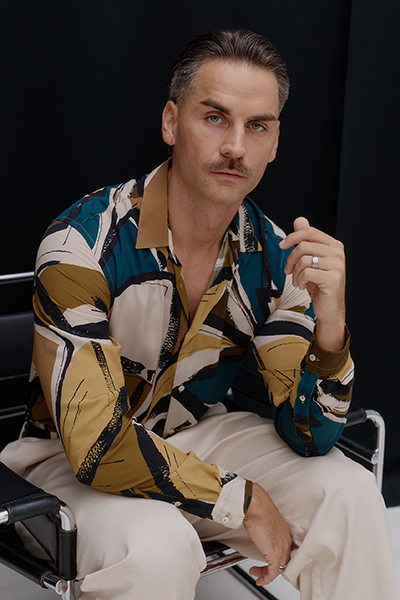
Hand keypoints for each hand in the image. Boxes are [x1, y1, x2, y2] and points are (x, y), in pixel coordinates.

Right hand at [243, 483, 291, 585]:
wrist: (255, 504)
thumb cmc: (257, 506)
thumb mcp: (263, 517)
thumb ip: (263, 525)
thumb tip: (256, 526)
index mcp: (284, 530)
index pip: (285, 549)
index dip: (277, 557)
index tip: (267, 560)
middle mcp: (285, 539)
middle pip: (283, 560)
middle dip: (271, 567)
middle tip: (261, 569)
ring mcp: (282, 547)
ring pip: (279, 567)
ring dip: (266, 573)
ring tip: (257, 574)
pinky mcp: (274, 554)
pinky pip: (273, 572)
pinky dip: (266, 578)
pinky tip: (260, 579)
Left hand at [279, 217, 345, 351]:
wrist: (330, 307)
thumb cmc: (320, 284)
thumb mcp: (311, 260)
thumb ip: (306, 240)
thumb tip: (299, 220)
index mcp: (333, 245)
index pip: (310, 232)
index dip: (293, 236)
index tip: (282, 244)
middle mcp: (337, 253)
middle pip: (304, 246)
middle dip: (291, 259)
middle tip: (289, 271)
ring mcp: (337, 265)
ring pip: (303, 260)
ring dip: (295, 273)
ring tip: (298, 280)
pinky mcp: (332, 278)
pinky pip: (306, 273)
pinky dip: (300, 280)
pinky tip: (304, 285)